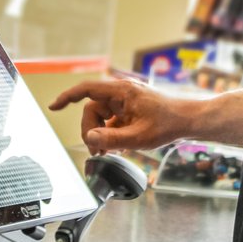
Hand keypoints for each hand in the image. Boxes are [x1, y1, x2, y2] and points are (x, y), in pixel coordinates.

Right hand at [49, 79, 191, 154]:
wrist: (189, 120)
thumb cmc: (169, 123)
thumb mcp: (139, 136)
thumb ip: (111, 138)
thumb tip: (89, 138)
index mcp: (121, 91)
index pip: (87, 89)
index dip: (67, 97)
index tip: (53, 107)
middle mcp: (121, 92)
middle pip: (92, 109)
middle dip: (91, 130)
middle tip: (97, 150)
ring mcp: (125, 101)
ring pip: (100, 116)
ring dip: (100, 134)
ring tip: (107, 151)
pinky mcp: (129, 109)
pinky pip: (111, 120)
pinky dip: (110, 133)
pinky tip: (117, 147)